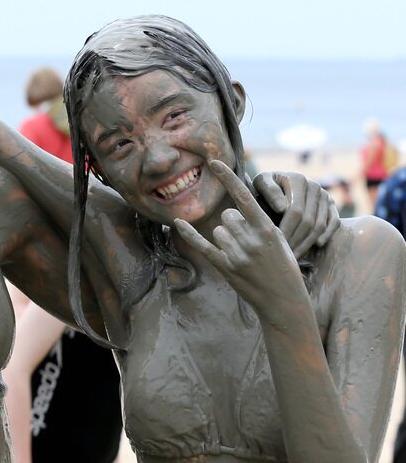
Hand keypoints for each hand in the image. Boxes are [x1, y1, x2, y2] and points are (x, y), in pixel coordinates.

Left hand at [174, 161, 301, 304]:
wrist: (284, 300)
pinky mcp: (225, 267)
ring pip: (218, 230)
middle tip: (248, 241)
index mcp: (267, 228)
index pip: (244, 196)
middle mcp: (251, 239)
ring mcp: (237, 254)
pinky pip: (202, 244)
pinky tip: (178, 223)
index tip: (214, 162)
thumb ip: (256, 223)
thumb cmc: (283, 267)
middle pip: (227, 215)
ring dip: (226, 238)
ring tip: (243, 254)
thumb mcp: (279, 240)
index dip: (228, 177)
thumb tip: (231, 210)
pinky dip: (189, 233)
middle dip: (233, 223)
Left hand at [253, 171, 338, 257]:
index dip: (287, 230)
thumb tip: (282, 208)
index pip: (295, 211)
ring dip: (308, 242)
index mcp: (298, 180)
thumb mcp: (260, 182)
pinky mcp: (331, 203)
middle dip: (296, 240)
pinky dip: (327, 235)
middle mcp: (314, 186)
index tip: (277, 245)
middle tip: (286, 256)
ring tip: (295, 256)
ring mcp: (324, 195)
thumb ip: (268, 190)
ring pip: (320, 224)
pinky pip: (334, 222)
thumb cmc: (264, 185)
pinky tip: (316, 245)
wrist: (277, 182)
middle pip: (308, 221)